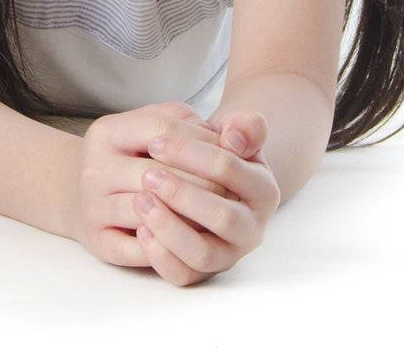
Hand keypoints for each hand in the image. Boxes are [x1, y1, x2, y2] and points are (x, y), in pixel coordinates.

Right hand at [71, 101, 227, 267]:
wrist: (82, 188)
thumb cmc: (130, 154)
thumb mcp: (148, 124)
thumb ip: (184, 120)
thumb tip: (227, 137)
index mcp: (107, 132)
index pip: (163, 130)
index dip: (201, 141)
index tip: (230, 152)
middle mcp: (94, 168)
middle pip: (157, 174)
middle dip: (202, 183)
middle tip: (232, 191)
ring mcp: (92, 206)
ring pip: (149, 214)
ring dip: (189, 218)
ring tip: (217, 217)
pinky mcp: (97, 241)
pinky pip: (137, 250)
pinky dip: (167, 248)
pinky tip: (189, 240)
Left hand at [132, 109, 280, 285]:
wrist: (212, 183)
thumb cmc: (217, 153)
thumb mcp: (233, 133)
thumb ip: (243, 126)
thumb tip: (234, 136)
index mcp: (263, 190)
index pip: (229, 170)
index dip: (190, 154)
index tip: (155, 142)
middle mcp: (252, 228)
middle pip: (223, 218)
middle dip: (182, 194)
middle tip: (147, 175)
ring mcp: (228, 254)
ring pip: (204, 254)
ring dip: (169, 228)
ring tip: (140, 200)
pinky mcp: (203, 272)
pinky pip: (184, 275)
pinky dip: (161, 256)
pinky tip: (140, 229)